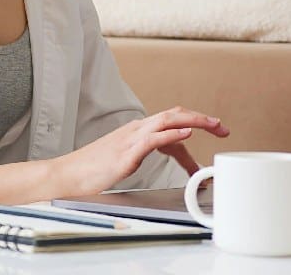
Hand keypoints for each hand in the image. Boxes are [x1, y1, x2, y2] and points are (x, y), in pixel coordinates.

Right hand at [54, 106, 229, 196]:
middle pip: (175, 114)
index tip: (216, 129)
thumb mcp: (126, 159)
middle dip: (202, 118)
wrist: (67, 175)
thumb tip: (165, 156)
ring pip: (168, 120)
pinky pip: (153, 139)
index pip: (172, 119)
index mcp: (137, 130)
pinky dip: (172, 134)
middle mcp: (136, 129)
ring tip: (213, 125)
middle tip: (222, 128)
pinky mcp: (126, 153)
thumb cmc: (93, 170)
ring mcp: (131, 139)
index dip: (196, 122)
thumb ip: (146, 153)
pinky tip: (186, 135)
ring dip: (194, 121)